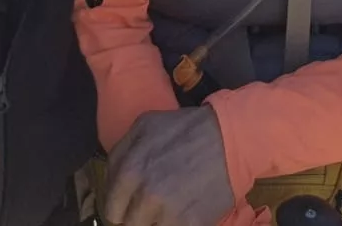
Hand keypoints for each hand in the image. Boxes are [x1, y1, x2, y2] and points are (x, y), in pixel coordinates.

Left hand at [103, 106, 235, 225]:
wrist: (231, 137)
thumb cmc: (186, 129)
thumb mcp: (145, 126)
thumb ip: (120, 155)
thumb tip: (110, 183)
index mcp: (130, 170)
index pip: (111, 209)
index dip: (121, 207)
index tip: (131, 205)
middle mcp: (146, 194)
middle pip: (128, 225)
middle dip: (137, 217)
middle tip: (152, 206)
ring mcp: (169, 212)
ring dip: (158, 221)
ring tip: (171, 206)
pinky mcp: (191, 224)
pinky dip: (177, 223)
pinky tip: (186, 211)